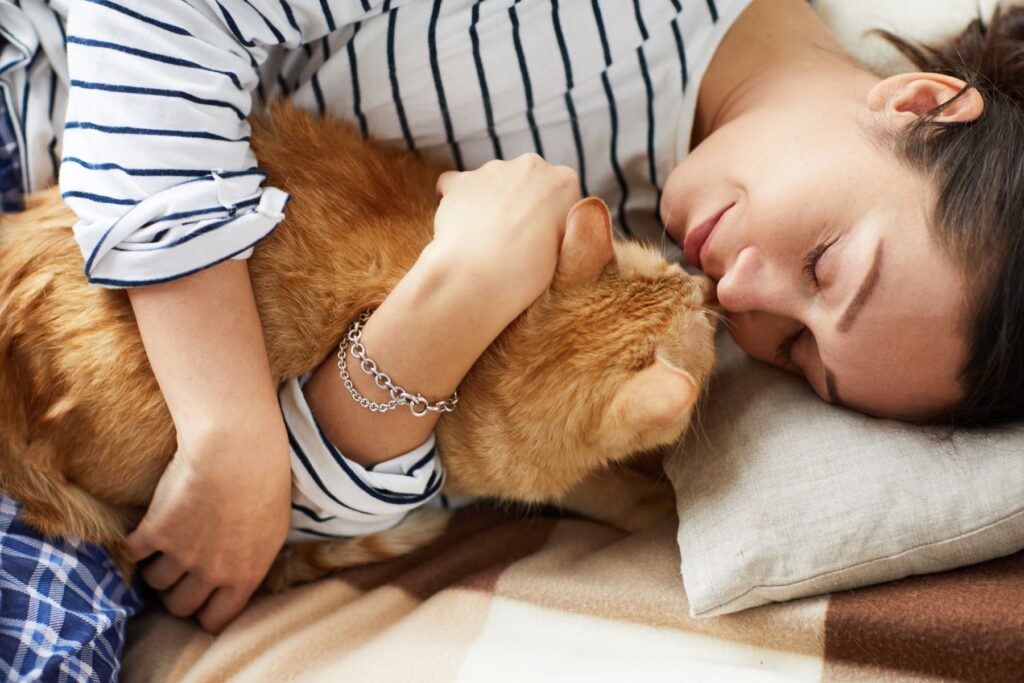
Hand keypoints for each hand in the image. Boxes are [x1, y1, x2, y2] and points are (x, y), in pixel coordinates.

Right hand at [127, 423, 290, 632]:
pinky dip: (134, 547)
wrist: (238, 450)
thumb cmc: (266, 482)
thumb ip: (252, 560)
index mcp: (245, 576)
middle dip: (177, 593)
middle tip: (178, 572)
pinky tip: (142, 534)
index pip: (215, 620)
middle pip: (180, 606)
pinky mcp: (155, 532)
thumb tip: (239, 577)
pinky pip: (133, 554)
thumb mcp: (273, 530)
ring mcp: (182, 554)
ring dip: (156, 567)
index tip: (201, 599)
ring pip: (155, 582)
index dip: (205, 612)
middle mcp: (212, 572)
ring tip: (163, 547)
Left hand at [434, 154, 579, 317]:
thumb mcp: (563, 250)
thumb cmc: (526, 275)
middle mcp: (531, 166)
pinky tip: (459, 229)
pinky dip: (456, 203)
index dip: (548, 218)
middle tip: (512, 242)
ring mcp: (493, 170)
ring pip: (491, 184)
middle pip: (525, 182)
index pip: (558, 194)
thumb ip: (561, 226)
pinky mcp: (460, 181)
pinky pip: (455, 186)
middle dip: (518, 204)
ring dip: (489, 204)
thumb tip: (550, 221)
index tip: (540, 241)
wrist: (478, 280)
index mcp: (565, 182)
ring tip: (484, 242)